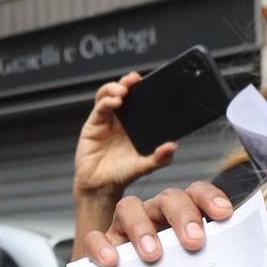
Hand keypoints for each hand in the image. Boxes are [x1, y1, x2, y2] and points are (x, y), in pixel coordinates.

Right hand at [74, 73, 174, 200]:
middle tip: (135, 79)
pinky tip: (115, 102)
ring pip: (107, 96)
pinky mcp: (93, 125)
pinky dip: (106, 102)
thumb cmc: (122, 175)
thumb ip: (159, 157)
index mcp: (135, 125)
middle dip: (128, 82)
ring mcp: (106, 121)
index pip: (139, 100)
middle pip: (122, 92)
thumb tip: (173, 146)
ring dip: (114, 88)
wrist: (101, 187)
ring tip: (123, 90)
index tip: (150, 82)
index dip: (142, 89)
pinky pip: (99, 108)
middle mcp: (120, 120)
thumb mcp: (145, 166)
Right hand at [77, 180, 236, 266]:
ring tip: (152, 255)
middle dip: (183, 216)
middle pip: (168, 198)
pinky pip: (96, 237)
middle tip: (194, 242)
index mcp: (182, 215)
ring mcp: (126, 227)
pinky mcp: (103, 245)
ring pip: (129, 207)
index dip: (210, 198)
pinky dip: (102, 246)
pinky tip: (113, 261)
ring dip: (142, 228)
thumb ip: (212, 262)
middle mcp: (155, 214)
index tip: (224, 214)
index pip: (197, 193)